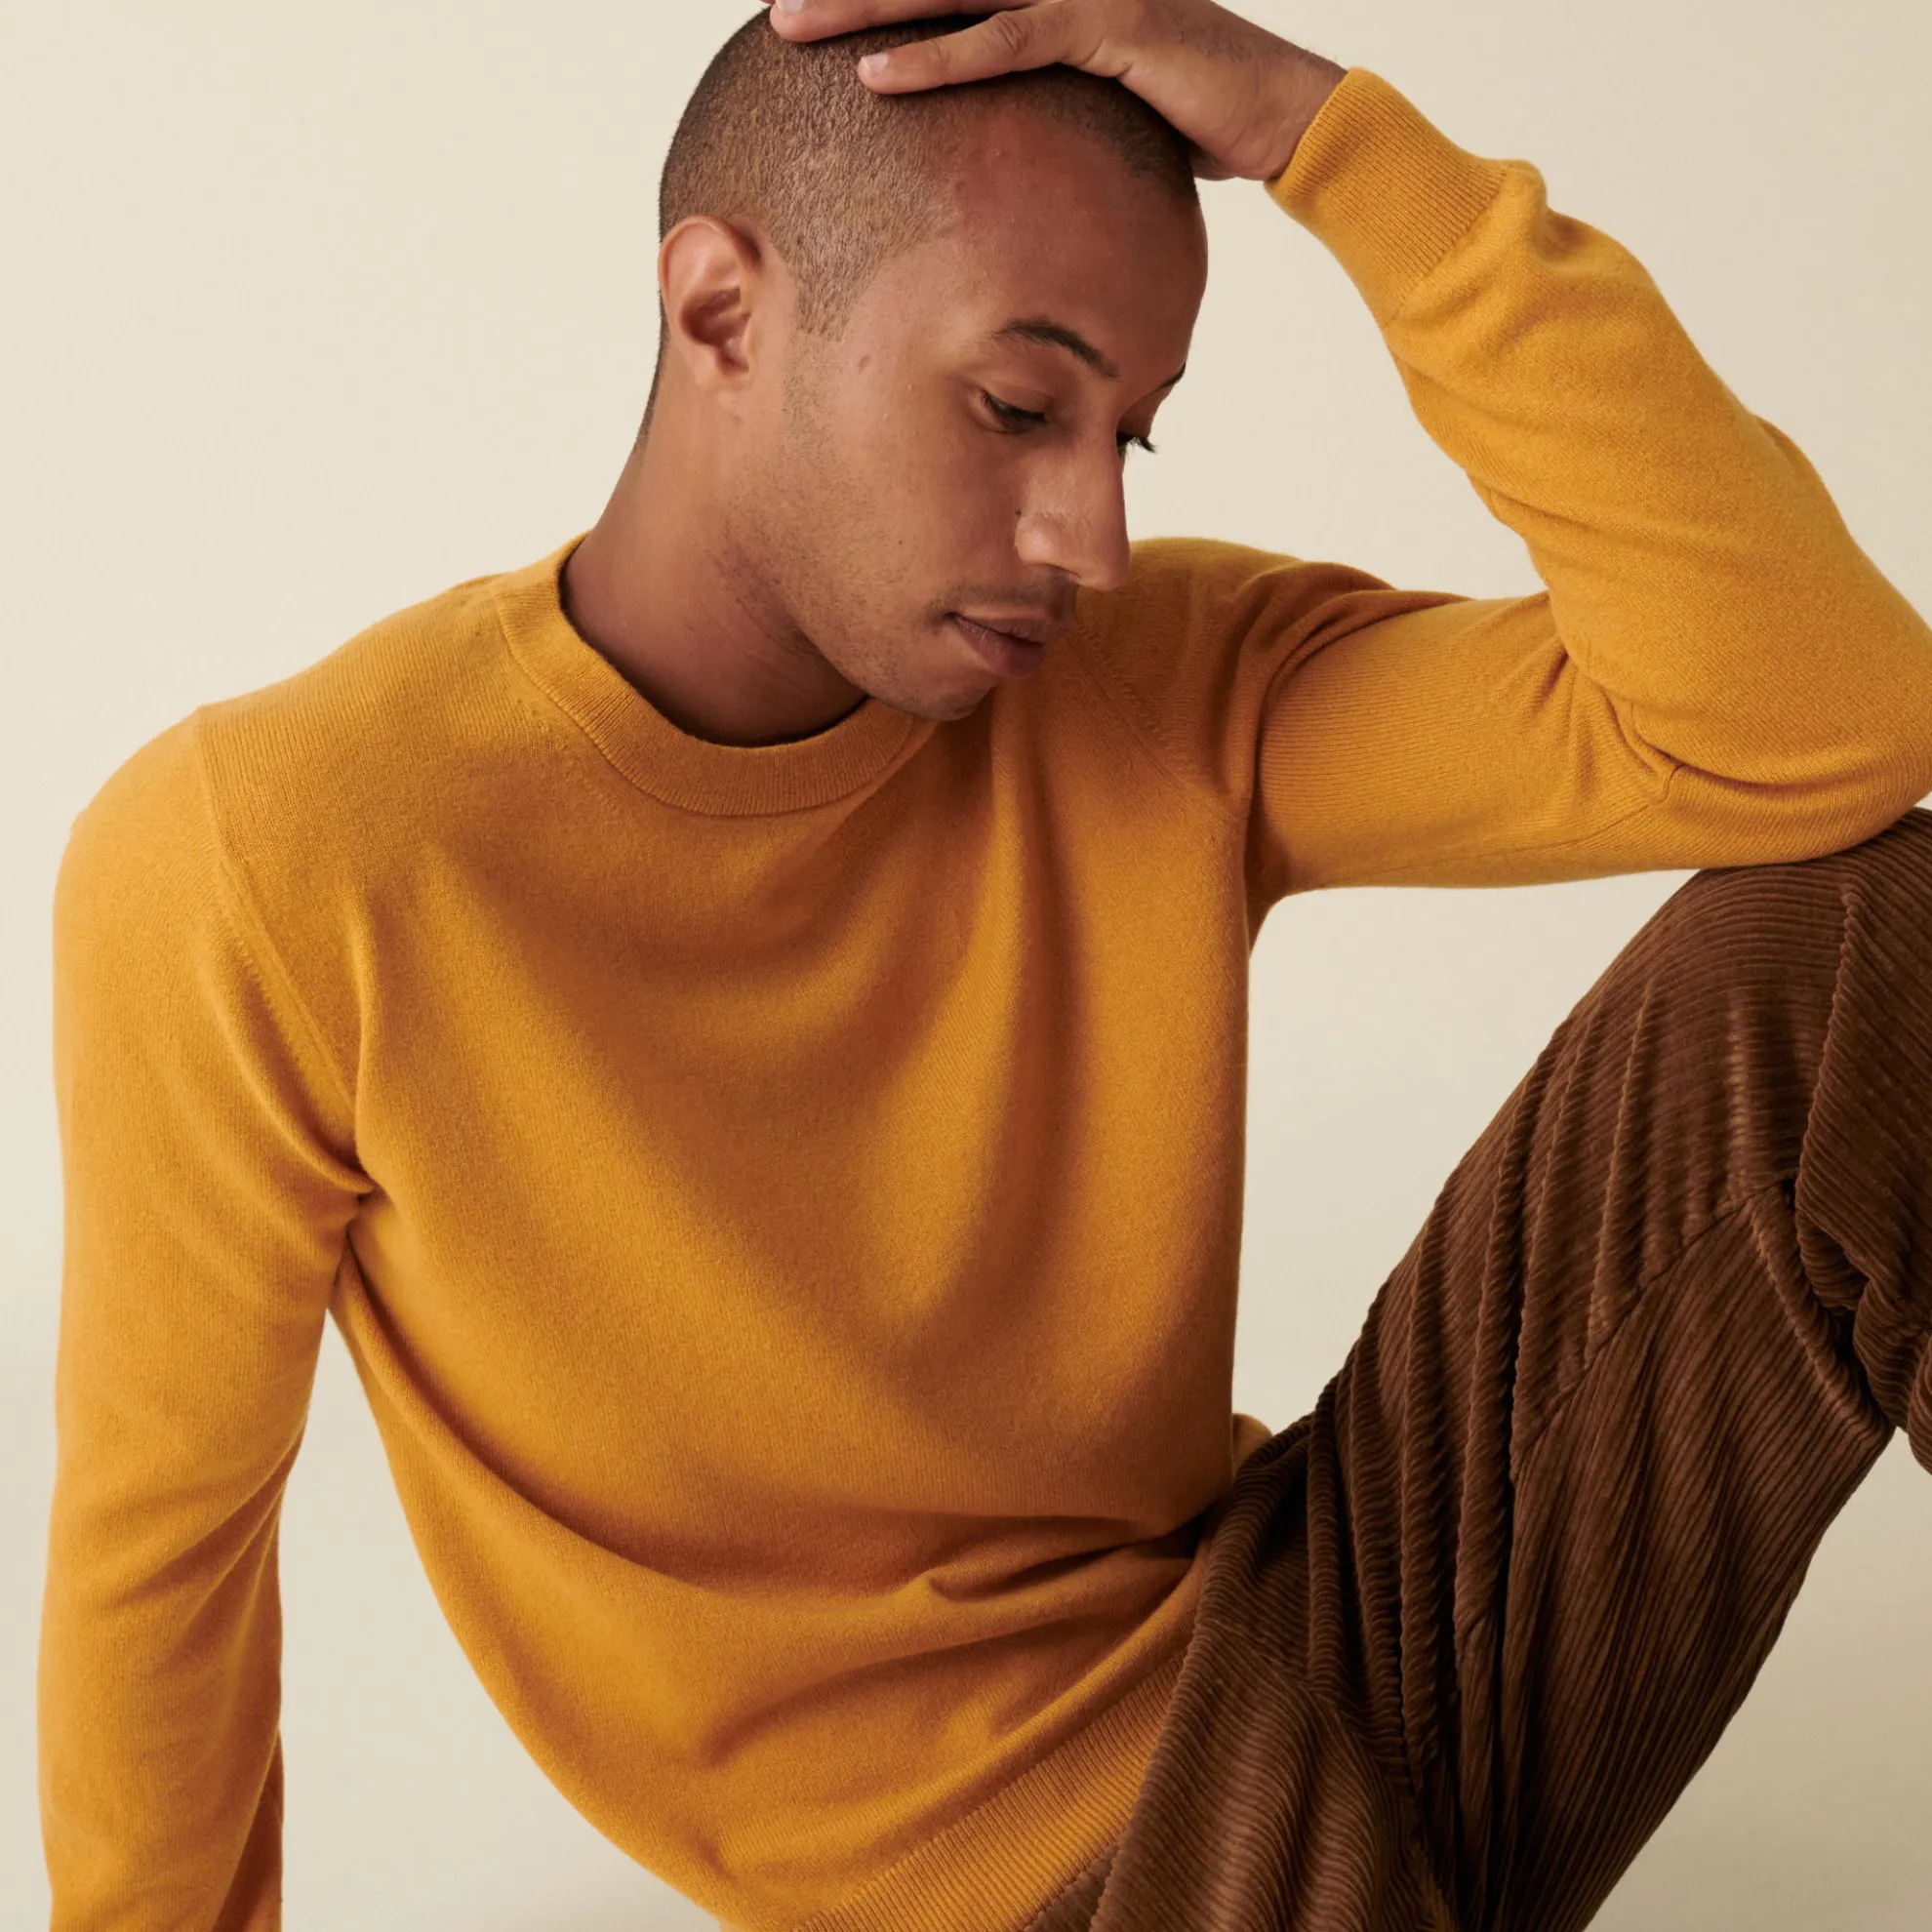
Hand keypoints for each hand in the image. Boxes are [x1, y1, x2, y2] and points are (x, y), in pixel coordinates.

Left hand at [760, 0, 1346, 182]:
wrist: (1289, 117)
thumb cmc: (1202, 117)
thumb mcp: (1110, 106)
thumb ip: (1054, 101)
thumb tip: (1009, 145)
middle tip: (778, 0)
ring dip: (870, 5)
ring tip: (795, 25)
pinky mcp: (1115, 24)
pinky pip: (1009, 39)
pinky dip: (939, 58)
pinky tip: (877, 78)